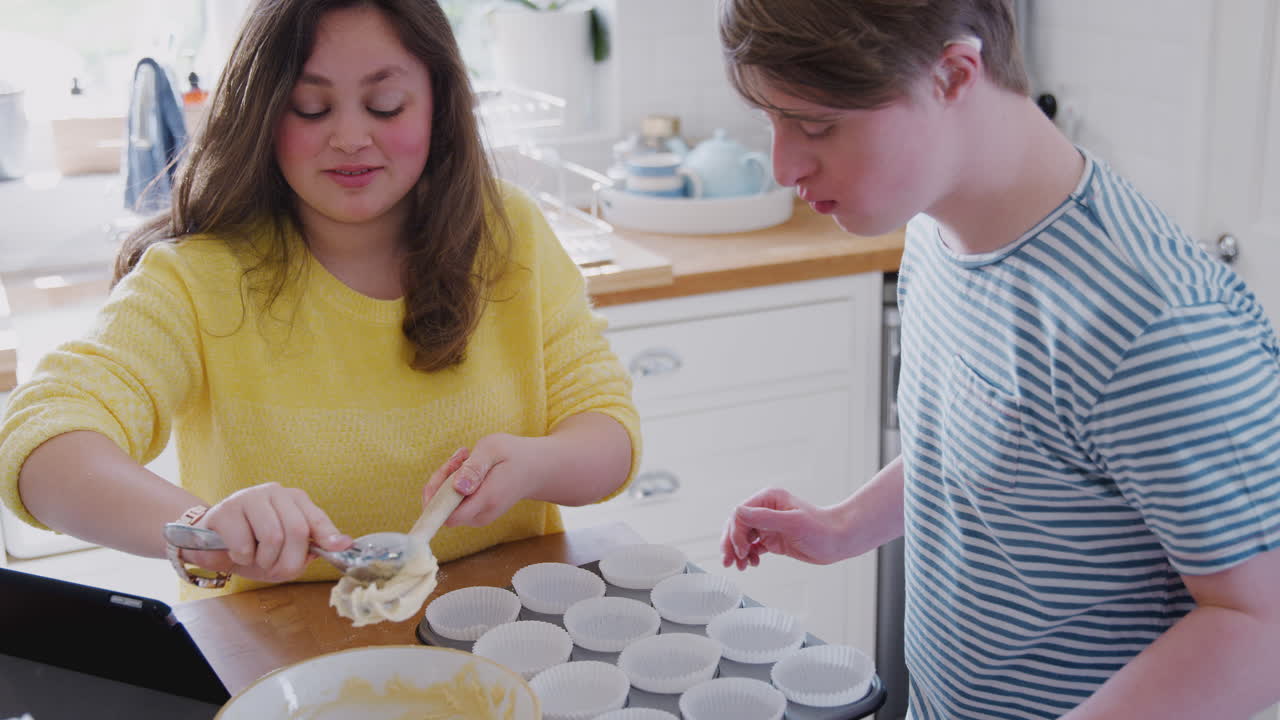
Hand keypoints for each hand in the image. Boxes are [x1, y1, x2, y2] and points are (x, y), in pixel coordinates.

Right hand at [183, 483, 350, 583]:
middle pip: (297, 530)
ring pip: (273, 536)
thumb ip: (309, 550)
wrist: (208, 544)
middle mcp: (275, 493)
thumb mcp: (283, 553)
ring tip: (254, 559)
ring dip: (265, 560)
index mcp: (293, 500)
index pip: (316, 518)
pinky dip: (243, 557)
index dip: (329, 535)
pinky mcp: (226, 509)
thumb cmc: (251, 547)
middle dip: (289, 560)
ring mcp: (249, 497)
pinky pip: (244, 543)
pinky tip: (236, 553)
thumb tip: (342, 545)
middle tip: (275, 569)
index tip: (341, 547)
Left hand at [420, 435, 550, 526]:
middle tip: (461, 456)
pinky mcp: (476, 513)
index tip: (449, 467)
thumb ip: (474, 468)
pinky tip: (469, 467)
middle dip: (442, 480)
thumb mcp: (493, 449)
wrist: (536, 469)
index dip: (436, 495)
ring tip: (468, 457)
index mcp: (487, 500)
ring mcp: (479, 517)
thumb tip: (456, 488)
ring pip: (446, 505)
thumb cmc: (514, 455)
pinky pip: (454, 502)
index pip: (447, 514)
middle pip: (443, 508)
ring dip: (448, 479)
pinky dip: (454, 483)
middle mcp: (481, 515)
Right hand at [721, 487, 848, 569]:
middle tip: (730, 561)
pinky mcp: (773, 539)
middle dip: (731, 544)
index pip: (740, 514)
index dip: (735, 532)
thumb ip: (764, 517)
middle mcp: (766, 510)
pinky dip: (749, 556)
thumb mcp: (792, 522)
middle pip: (738, 526)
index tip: (741, 549)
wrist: (839, 541)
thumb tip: (737, 512)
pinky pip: (753, 546)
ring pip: (743, 538)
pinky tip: (752, 564)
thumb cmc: (821, 529)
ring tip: (740, 566)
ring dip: (738, 552)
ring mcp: (769, 525)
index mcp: (768, 499)